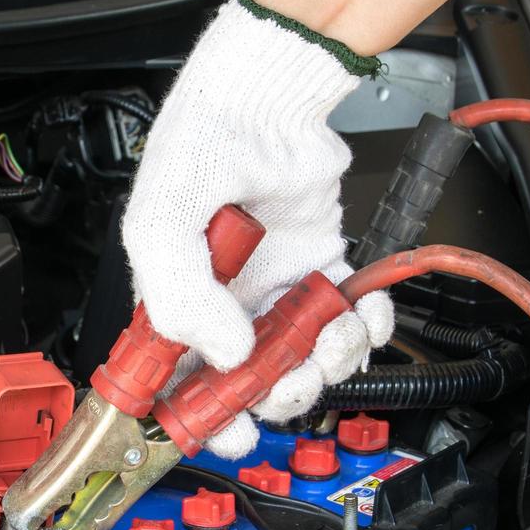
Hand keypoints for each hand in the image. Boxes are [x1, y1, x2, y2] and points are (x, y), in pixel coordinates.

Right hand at [122, 0, 393, 458]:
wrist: (266, 97)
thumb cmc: (201, 147)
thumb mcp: (162, 222)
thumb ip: (182, 296)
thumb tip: (228, 353)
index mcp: (176, 303)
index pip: (181, 386)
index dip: (204, 421)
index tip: (229, 433)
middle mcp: (226, 305)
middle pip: (252, 387)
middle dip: (278, 393)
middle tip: (289, 374)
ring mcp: (277, 290)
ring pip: (307, 362)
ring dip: (328, 361)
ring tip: (330, 331)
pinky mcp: (323, 270)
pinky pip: (350, 323)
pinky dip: (366, 326)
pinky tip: (360, 307)